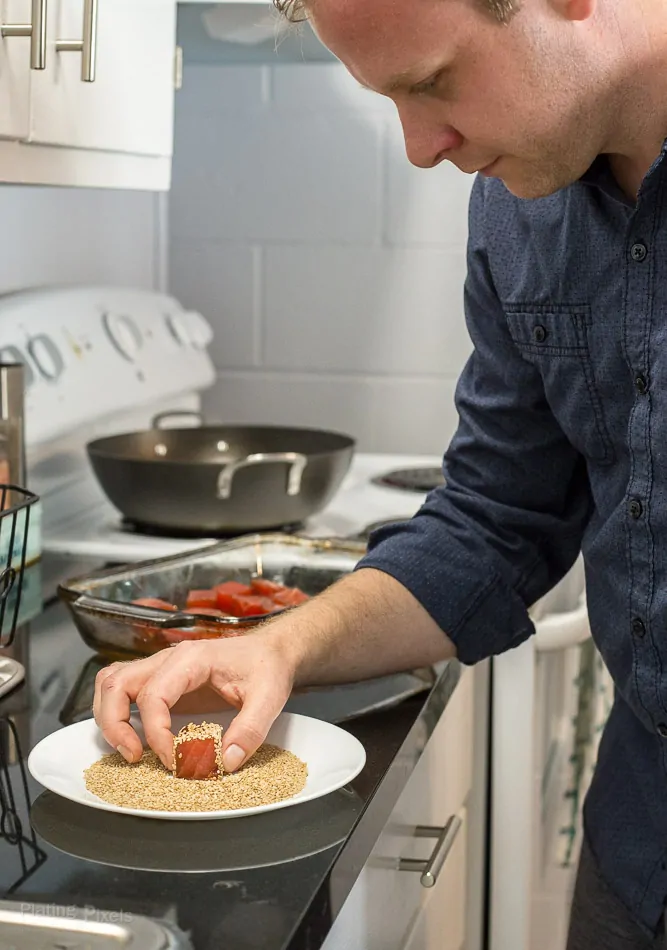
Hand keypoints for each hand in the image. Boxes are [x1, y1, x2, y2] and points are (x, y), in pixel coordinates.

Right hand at [93, 633, 294, 771]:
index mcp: (192, 659)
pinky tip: (135, 736)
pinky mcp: (161, 680)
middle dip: (116, 724)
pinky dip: (117, 711)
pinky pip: (123, 687)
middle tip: (134, 757)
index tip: (175, 761)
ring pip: (111, 682)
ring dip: (109, 717)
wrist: (271, 652)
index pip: (154, 695)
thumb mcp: (269, 697)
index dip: (156, 733)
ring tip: (129, 749)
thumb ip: (251, 729)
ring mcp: (160, 668)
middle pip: (117, 684)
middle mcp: (168, 659)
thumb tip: (226, 762)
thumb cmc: (266, 668)